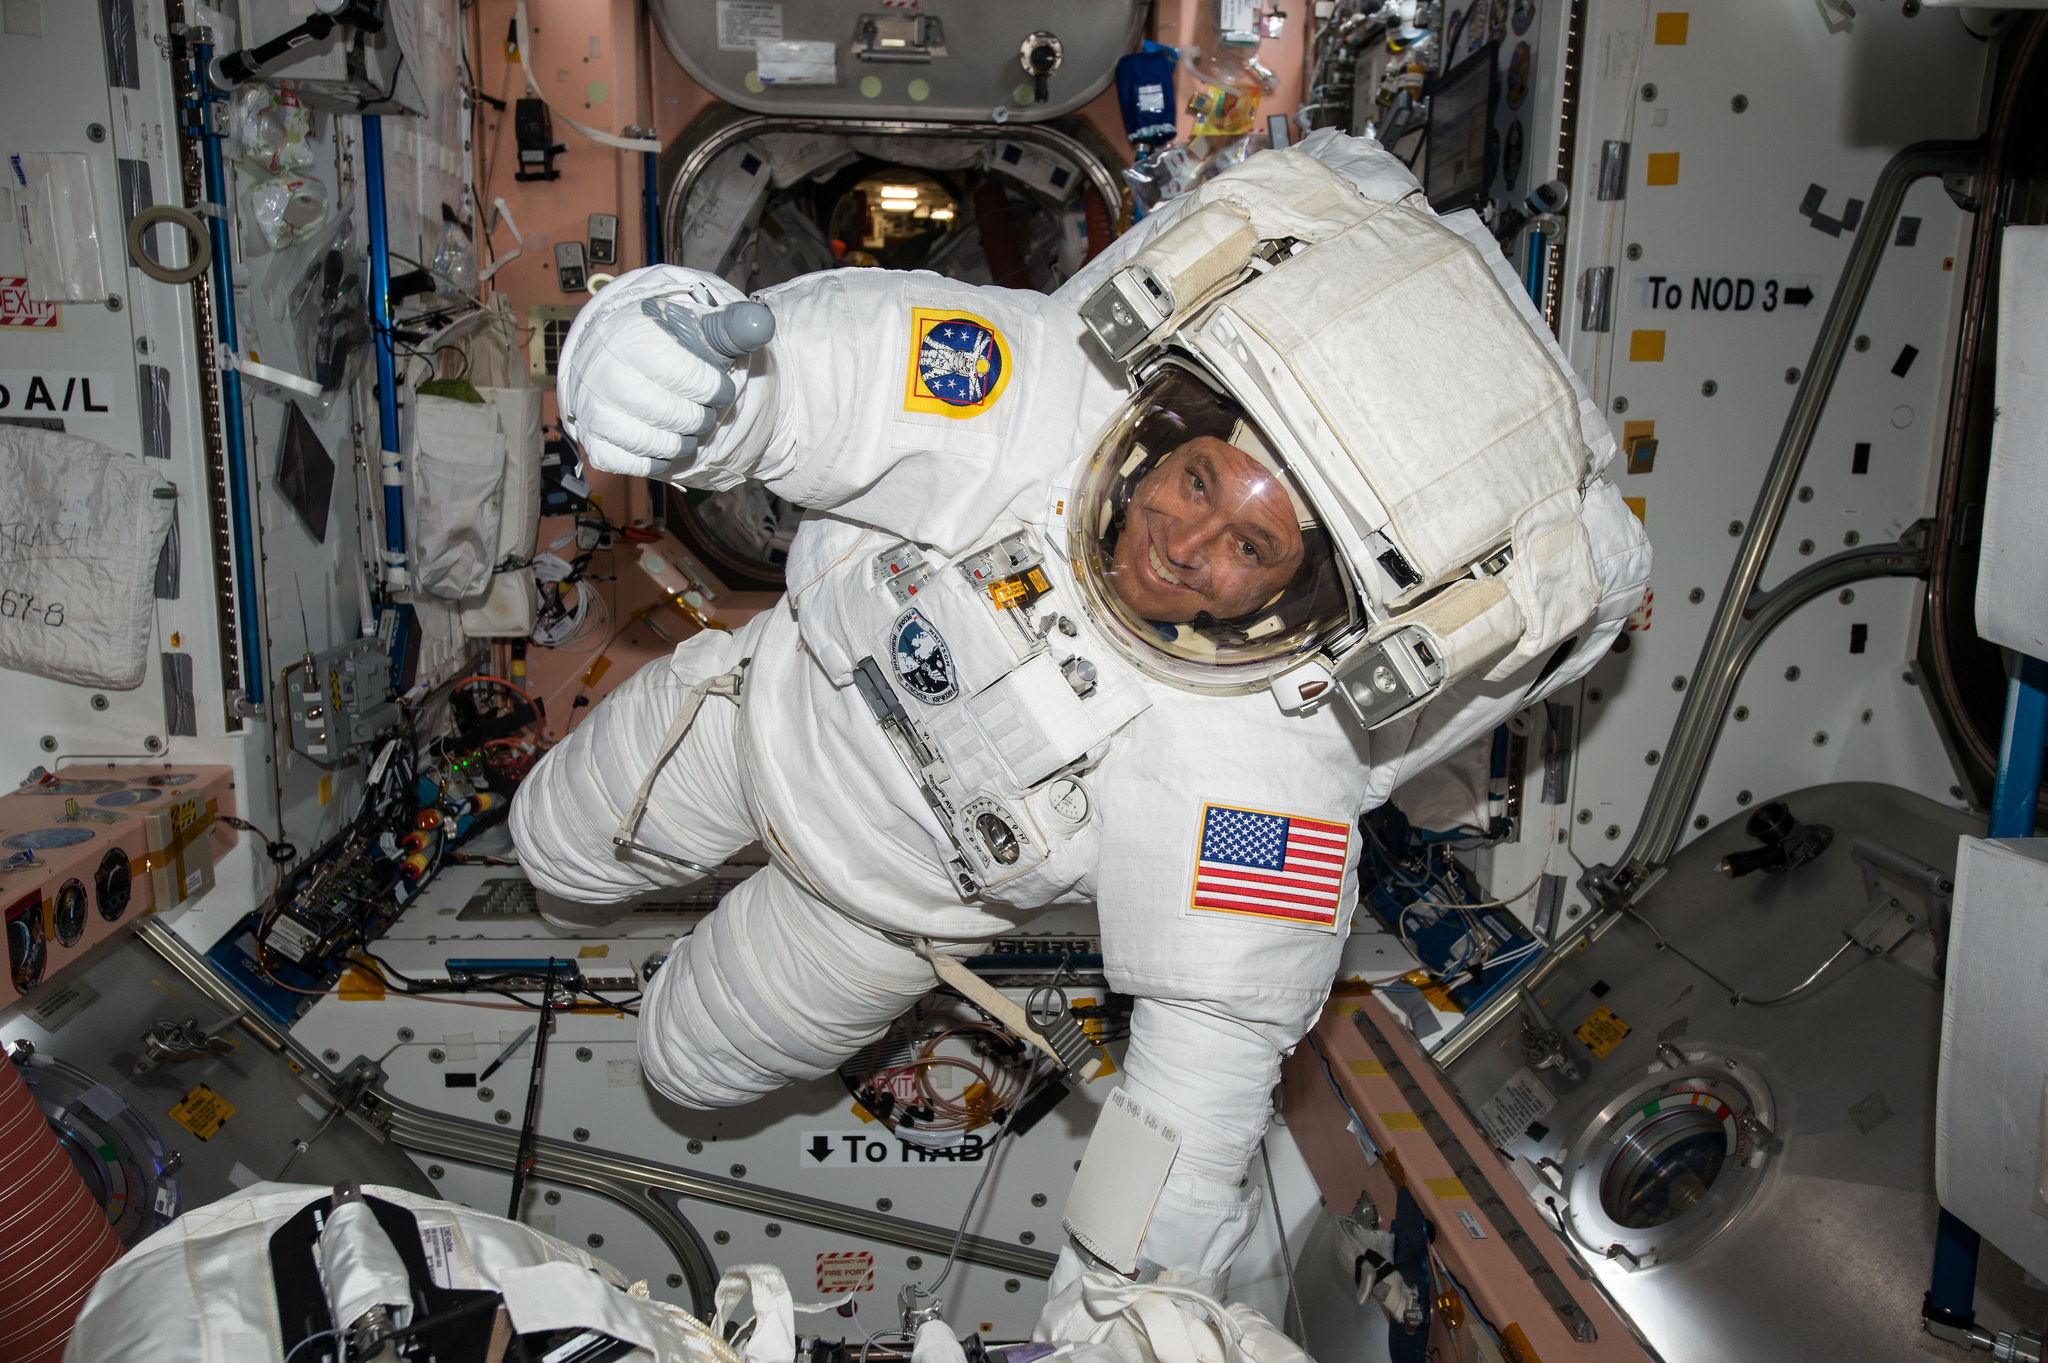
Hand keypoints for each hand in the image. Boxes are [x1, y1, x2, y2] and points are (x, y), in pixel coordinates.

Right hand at [554, 266, 773, 478]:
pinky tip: (662, 439)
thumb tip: (760, 324)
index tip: (717, 386)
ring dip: (683, 440)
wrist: (616, 357)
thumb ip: (731, 326)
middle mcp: (605, 371)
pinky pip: (636, 465)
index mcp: (632, 335)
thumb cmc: (666, 343)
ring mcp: (595, 409)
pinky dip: (658, 459)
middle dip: (699, 416)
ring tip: (684, 423)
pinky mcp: (594, 441)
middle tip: (701, 408)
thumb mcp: (699, 327)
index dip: (712, 388)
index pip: (685, 376)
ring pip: (658, 443)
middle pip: (674, 415)